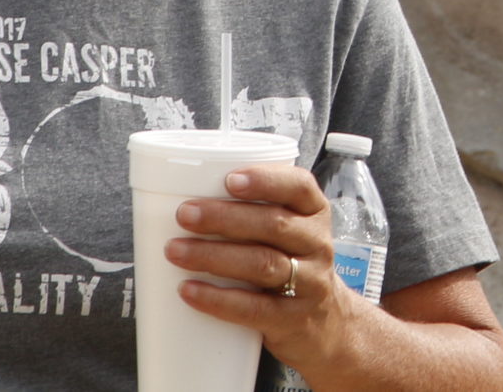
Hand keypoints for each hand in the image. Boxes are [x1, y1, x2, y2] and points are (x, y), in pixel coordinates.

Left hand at [170, 166, 353, 374]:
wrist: (327, 323)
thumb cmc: (293, 265)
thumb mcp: (289, 234)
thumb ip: (255, 214)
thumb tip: (182, 195)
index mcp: (314, 214)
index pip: (299, 187)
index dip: (266, 180)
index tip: (229, 179)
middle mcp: (316, 244)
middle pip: (275, 225)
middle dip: (225, 217)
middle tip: (185, 214)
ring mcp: (310, 283)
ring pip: (263, 264)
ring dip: (215, 256)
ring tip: (175, 251)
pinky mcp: (293, 319)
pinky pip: (255, 309)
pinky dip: (218, 299)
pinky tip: (189, 290)